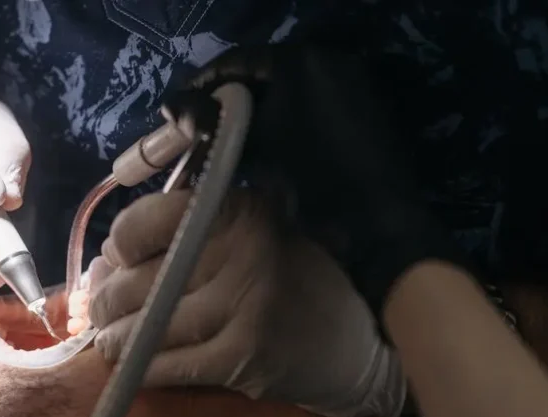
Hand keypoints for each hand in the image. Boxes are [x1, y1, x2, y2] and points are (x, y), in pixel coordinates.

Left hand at [75, 189, 405, 416]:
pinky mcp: (241, 358)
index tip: (120, 259)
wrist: (357, 343)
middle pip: (138, 282)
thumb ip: (194, 233)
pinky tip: (138, 365)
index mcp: (240, 212)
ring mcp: (241, 308)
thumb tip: (110, 255)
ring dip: (117, 339)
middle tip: (102, 309)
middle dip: (109, 300)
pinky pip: (168, 366)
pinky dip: (143, 368)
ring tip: (111, 339)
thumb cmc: (299, 282)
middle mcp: (240, 253)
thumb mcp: (259, 234)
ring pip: (146, 328)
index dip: (120, 245)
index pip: (146, 222)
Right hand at [179, 45, 469, 334]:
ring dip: (251, 119)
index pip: (236, 62)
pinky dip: (281, 127)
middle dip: (226, 105)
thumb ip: (212, 121)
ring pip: (282, 97)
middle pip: (260, 78)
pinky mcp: (360, 113)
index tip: (177, 112)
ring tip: (223, 147)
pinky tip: (260, 151)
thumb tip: (170, 104)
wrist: (377, 225)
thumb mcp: (259, 145)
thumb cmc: (315, 180)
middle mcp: (328, 63)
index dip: (202, 86)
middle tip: (198, 133)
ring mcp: (348, 87)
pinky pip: (307, 112)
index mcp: (303, 60)